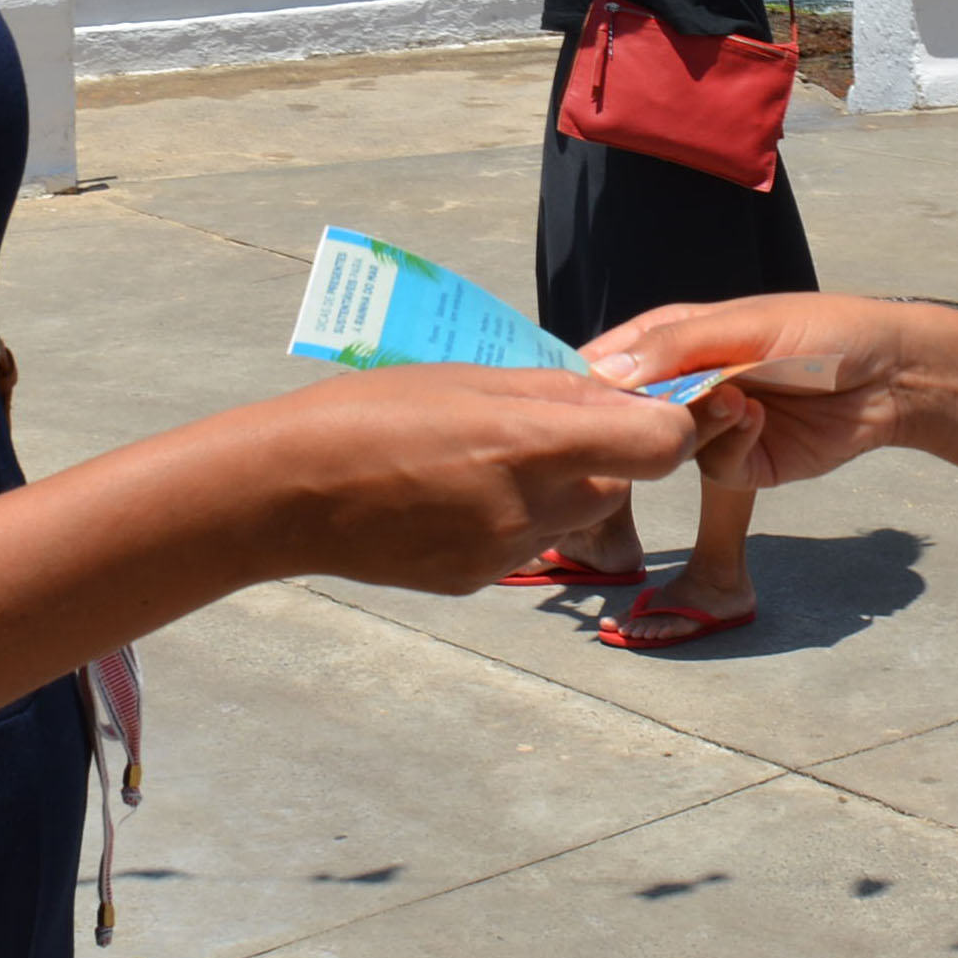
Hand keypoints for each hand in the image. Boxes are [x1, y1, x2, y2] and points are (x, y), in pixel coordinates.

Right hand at [251, 364, 727, 594]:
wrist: (285, 493)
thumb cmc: (370, 412)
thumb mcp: (467, 377)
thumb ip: (555, 391)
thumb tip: (622, 394)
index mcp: (529, 444)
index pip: (659, 447)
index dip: (672, 425)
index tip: (655, 407)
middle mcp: (528, 508)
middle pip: (614, 483)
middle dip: (596, 454)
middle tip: (534, 422)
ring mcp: (502, 553)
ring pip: (568, 514)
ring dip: (551, 486)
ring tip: (476, 456)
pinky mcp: (476, 580)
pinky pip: (522, 541)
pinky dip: (508, 515)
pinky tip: (449, 494)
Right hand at [587, 296, 927, 489]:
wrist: (894, 375)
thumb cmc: (824, 330)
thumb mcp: (748, 326)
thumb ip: (677, 347)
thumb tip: (602, 371)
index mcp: (680, 338)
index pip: (614, 358)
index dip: (590, 377)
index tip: (571, 395)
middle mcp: (689, 384)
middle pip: (634, 412)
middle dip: (639, 414)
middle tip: (656, 408)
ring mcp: (714, 427)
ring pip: (671, 444)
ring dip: (697, 425)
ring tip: (736, 398)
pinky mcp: (744, 464)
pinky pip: (715, 466)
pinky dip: (730, 444)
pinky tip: (757, 417)